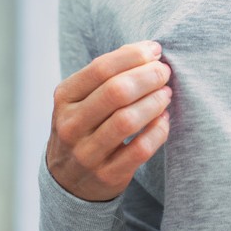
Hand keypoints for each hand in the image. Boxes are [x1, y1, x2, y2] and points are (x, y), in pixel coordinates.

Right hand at [46, 40, 172, 200]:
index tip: (155, 50)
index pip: (102, 68)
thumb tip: (148, 50)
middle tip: (164, 72)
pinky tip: (164, 119)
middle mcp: (71, 125)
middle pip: (116, 92)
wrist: (68, 179)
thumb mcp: (82, 98)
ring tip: (166, 93)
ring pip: (127, 120)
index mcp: (65, 98)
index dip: (134, 55)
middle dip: (148, 76)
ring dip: (155, 102)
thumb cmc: (85, 125)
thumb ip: (108, 74)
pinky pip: (140, 150)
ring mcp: (87, 153)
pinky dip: (158, 131)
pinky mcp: (107, 175)